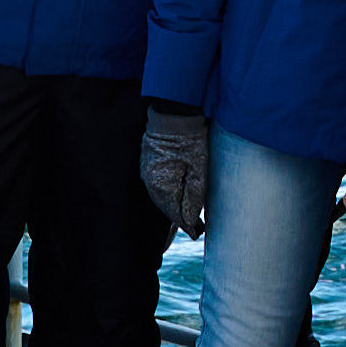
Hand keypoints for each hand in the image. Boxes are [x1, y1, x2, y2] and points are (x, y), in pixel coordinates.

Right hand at [140, 102, 215, 234]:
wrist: (175, 113)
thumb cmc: (190, 140)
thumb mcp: (199, 171)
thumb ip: (194, 198)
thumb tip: (191, 222)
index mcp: (162, 186)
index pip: (174, 214)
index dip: (187, 225)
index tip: (197, 233)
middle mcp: (150, 182)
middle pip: (166, 208)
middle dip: (179, 219)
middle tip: (194, 229)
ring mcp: (147, 172)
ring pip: (161, 198)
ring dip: (173, 207)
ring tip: (185, 217)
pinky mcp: (148, 164)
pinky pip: (158, 186)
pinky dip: (168, 194)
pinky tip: (175, 196)